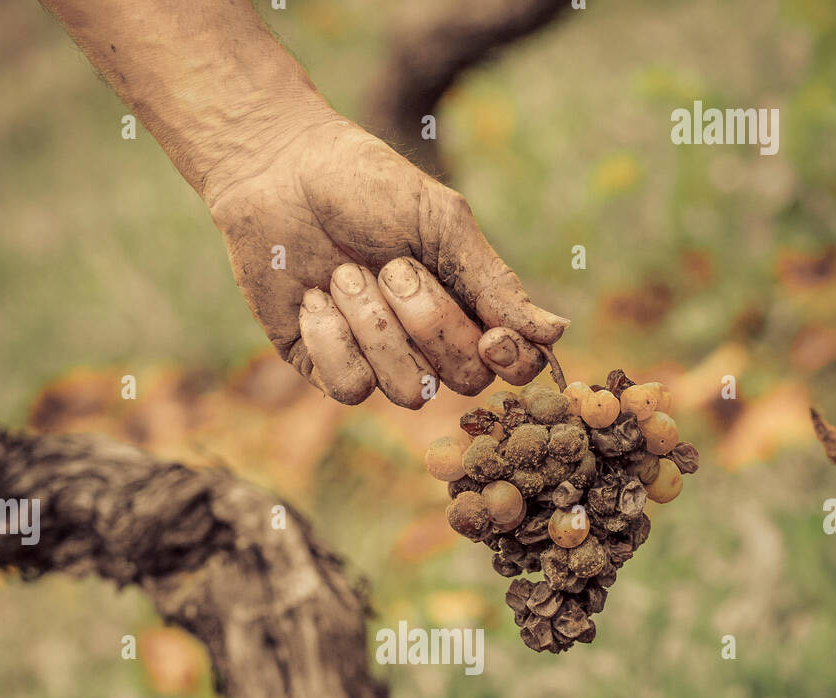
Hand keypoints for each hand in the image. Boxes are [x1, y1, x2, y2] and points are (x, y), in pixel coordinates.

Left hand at [206, 111, 567, 406]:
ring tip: (344, 272)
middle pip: (461, 381)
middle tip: (392, 265)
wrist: (278, 170)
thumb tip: (557, 333)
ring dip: (374, 327)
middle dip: (428, 323)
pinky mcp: (324, 367)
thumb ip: (493, 281)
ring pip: (406, 390)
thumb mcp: (440, 223)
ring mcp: (376, 360)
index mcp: (466, 305)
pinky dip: (331, 338)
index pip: (511, 366)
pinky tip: (314, 297)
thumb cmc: (365, 185)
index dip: (509, 364)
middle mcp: (426, 343)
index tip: (491, 336)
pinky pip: (349, 388)